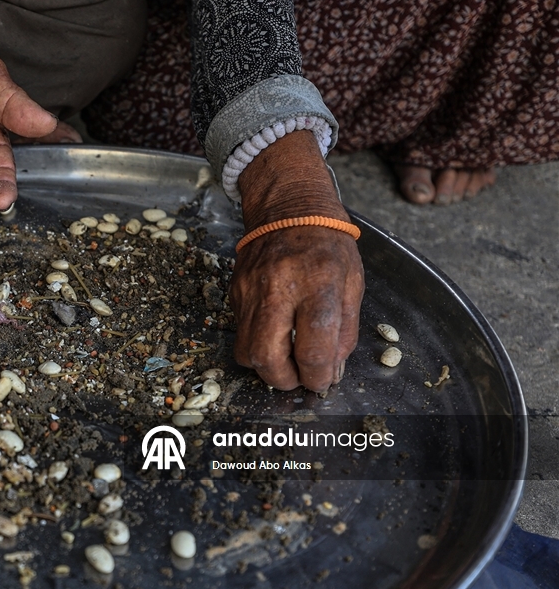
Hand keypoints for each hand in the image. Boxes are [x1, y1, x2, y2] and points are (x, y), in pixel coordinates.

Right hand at [231, 226, 363, 390]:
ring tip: (285, 360)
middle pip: (268, 357)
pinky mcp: (235, 293)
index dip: (318, 376)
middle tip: (299, 377)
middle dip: (284, 379)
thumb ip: (345, 330)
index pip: (313, 349)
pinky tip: (275, 334)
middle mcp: (279, 289)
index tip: (323, 380)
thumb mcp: (353, 283)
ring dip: (266, 366)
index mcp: (318, 286)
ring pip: (246, 351)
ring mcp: (250, 291)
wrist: (287, 208)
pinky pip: (240, 332)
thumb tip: (331, 368)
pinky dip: (257, 343)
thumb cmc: (327, 244)